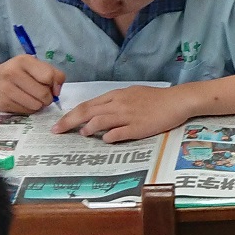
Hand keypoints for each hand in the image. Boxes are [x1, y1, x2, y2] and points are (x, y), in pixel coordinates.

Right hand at [0, 56, 63, 113]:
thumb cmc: (17, 73)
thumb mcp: (34, 66)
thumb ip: (52, 74)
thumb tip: (57, 91)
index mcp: (24, 60)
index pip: (48, 76)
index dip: (54, 85)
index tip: (51, 87)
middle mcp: (12, 73)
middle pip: (43, 93)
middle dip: (47, 98)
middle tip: (42, 95)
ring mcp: (5, 89)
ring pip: (36, 105)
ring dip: (38, 105)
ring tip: (33, 98)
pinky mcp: (2, 103)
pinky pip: (26, 111)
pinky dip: (28, 109)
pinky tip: (23, 102)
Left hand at [53, 84, 187, 141]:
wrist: (177, 101)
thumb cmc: (155, 99)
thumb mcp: (131, 95)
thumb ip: (114, 103)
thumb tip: (98, 114)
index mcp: (116, 95)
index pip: (87, 105)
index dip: (71, 114)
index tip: (58, 124)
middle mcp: (118, 104)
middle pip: (87, 112)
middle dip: (69, 122)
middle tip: (57, 131)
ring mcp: (128, 116)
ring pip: (100, 121)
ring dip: (88, 129)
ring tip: (83, 134)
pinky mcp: (138, 127)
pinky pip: (118, 133)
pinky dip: (108, 137)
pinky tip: (105, 140)